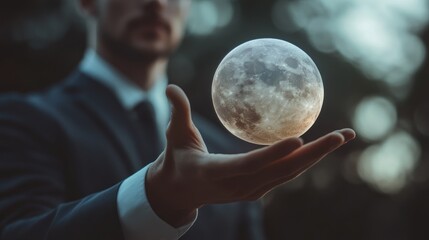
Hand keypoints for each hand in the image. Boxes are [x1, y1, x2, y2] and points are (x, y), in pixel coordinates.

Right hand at [146, 84, 355, 226]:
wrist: (179, 193)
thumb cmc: (176, 160)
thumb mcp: (175, 136)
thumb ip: (177, 112)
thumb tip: (170, 87)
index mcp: (217, 173)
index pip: (249, 165)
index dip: (274, 154)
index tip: (300, 138)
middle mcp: (238, 187)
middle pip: (282, 172)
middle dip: (314, 154)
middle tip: (342, 135)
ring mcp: (250, 191)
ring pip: (289, 174)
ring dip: (317, 157)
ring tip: (342, 138)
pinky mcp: (256, 190)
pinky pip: (285, 174)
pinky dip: (305, 160)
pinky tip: (320, 145)